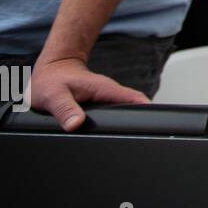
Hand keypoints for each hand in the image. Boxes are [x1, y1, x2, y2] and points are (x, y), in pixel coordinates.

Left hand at [29, 56, 148, 131]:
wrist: (52, 69)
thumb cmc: (52, 79)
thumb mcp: (53, 95)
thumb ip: (64, 109)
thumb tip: (75, 124)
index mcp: (103, 89)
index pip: (133, 98)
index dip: (146, 109)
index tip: (156, 121)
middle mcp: (108, 93)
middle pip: (134, 106)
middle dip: (143, 119)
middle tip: (146, 136)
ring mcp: (106, 98)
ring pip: (126, 109)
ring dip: (132, 119)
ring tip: (135, 137)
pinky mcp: (102, 103)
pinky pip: (117, 110)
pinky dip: (120, 119)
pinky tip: (117, 131)